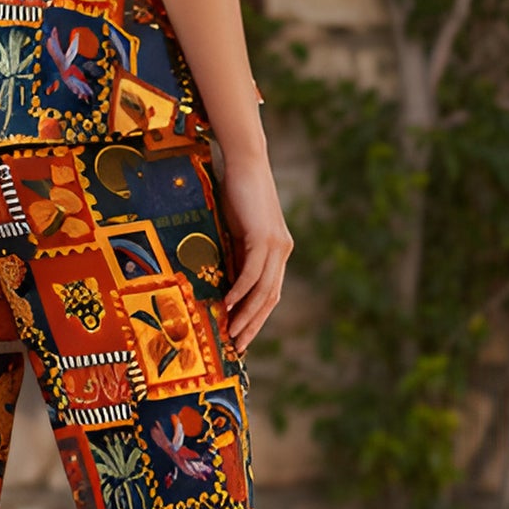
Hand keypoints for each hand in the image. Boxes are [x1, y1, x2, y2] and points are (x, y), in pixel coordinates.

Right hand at [218, 152, 292, 351]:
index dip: (258, 317)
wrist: (245, 162)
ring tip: (231, 332)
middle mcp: (283, 251)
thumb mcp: (236, 230)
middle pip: (270, 298)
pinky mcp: (264, 238)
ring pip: (263, 290)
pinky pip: (252, 273)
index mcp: (278, 251)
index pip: (270, 292)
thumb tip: (225, 281)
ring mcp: (276, 245)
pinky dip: (240, 291)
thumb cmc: (237, 192)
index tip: (242, 335)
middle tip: (237, 345)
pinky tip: (227, 304)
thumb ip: (237, 254)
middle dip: (254, 324)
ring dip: (246, 314)